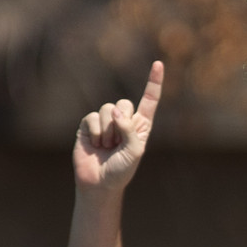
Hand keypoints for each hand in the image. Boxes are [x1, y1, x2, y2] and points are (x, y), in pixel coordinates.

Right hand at [72, 60, 162, 191]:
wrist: (100, 182)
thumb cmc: (122, 170)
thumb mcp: (135, 152)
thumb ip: (130, 130)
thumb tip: (115, 111)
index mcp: (141, 125)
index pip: (149, 100)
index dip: (153, 82)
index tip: (158, 64)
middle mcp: (124, 120)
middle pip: (124, 103)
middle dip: (121, 123)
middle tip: (118, 144)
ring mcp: (105, 121)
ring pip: (107, 109)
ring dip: (108, 131)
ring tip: (107, 147)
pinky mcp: (88, 125)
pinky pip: (92, 117)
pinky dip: (95, 132)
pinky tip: (95, 145)